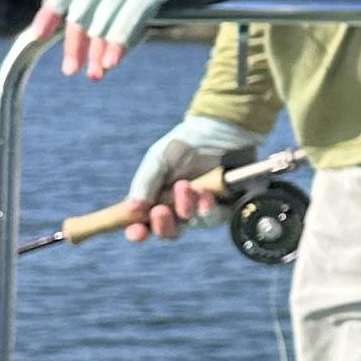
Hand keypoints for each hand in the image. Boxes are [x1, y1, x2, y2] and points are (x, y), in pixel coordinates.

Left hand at [37, 0, 228, 77]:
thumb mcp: (138, 2)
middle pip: (80, 9)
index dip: (49, 13)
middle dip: (74, 43)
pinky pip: (130, 16)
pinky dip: (119, 40)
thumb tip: (101, 60)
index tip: (37, 37)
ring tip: (98, 73)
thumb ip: (117, 25)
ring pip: (103, 17)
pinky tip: (114, 60)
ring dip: (98, 48)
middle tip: (73, 70)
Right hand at [120, 117, 244, 242]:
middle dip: (164, 225)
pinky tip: (205, 193)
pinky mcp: (226, 206)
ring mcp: (204, 209)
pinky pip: (217, 217)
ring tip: (186, 186)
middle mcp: (181, 209)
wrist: (221, 127)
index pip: (146, 224)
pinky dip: (209, 208)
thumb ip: (146, 181)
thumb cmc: (187, 142)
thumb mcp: (159, 158)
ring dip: (187, 208)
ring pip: (194, 224)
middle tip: (160, 210)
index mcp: (160, 199)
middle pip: (170, 233)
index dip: (139, 232)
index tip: (136, 232)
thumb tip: (133, 208)